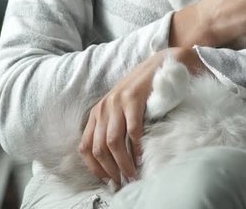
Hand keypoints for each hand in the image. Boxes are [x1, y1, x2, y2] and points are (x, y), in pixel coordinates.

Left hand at [78, 47, 204, 187]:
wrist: (160, 65)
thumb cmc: (142, 91)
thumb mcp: (120, 108)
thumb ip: (113, 127)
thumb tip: (114, 161)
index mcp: (97, 112)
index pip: (85, 146)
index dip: (94, 167)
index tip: (107, 180)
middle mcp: (103, 107)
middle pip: (98, 148)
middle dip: (110, 169)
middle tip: (122, 181)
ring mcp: (117, 102)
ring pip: (112, 142)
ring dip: (122, 162)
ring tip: (132, 174)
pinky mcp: (133, 99)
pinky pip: (132, 130)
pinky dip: (136, 147)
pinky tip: (141, 157)